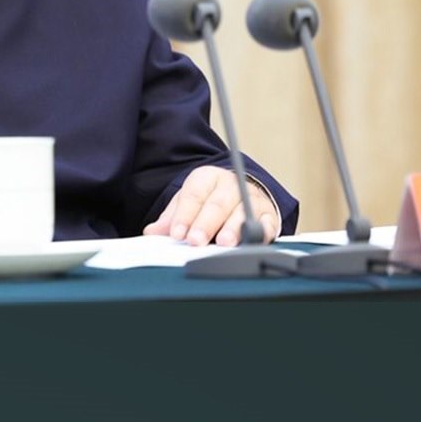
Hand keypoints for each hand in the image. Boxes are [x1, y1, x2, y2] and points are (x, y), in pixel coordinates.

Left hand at [143, 167, 279, 247]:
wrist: (241, 194)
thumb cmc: (209, 201)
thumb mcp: (187, 204)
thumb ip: (171, 219)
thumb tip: (152, 232)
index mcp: (207, 178)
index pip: (193, 195)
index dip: (184, 215)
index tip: (177, 233)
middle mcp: (231, 185)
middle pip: (217, 203)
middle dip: (206, 223)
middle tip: (196, 241)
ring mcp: (251, 199)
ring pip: (242, 212)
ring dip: (234, 228)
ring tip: (224, 243)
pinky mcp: (269, 214)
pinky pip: (267, 223)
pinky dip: (261, 233)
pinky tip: (251, 242)